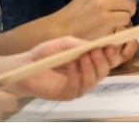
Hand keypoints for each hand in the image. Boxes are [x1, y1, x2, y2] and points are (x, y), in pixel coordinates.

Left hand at [2, 35, 121, 100]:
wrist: (25, 66)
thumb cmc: (45, 54)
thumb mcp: (65, 44)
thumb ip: (80, 45)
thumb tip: (96, 46)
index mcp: (89, 62)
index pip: (107, 61)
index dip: (113, 54)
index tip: (113, 45)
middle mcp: (86, 75)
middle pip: (104, 72)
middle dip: (103, 61)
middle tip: (97, 51)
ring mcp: (77, 86)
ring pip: (93, 80)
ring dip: (90, 67)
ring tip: (83, 56)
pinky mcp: (67, 94)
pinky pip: (77, 87)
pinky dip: (76, 75)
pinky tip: (70, 65)